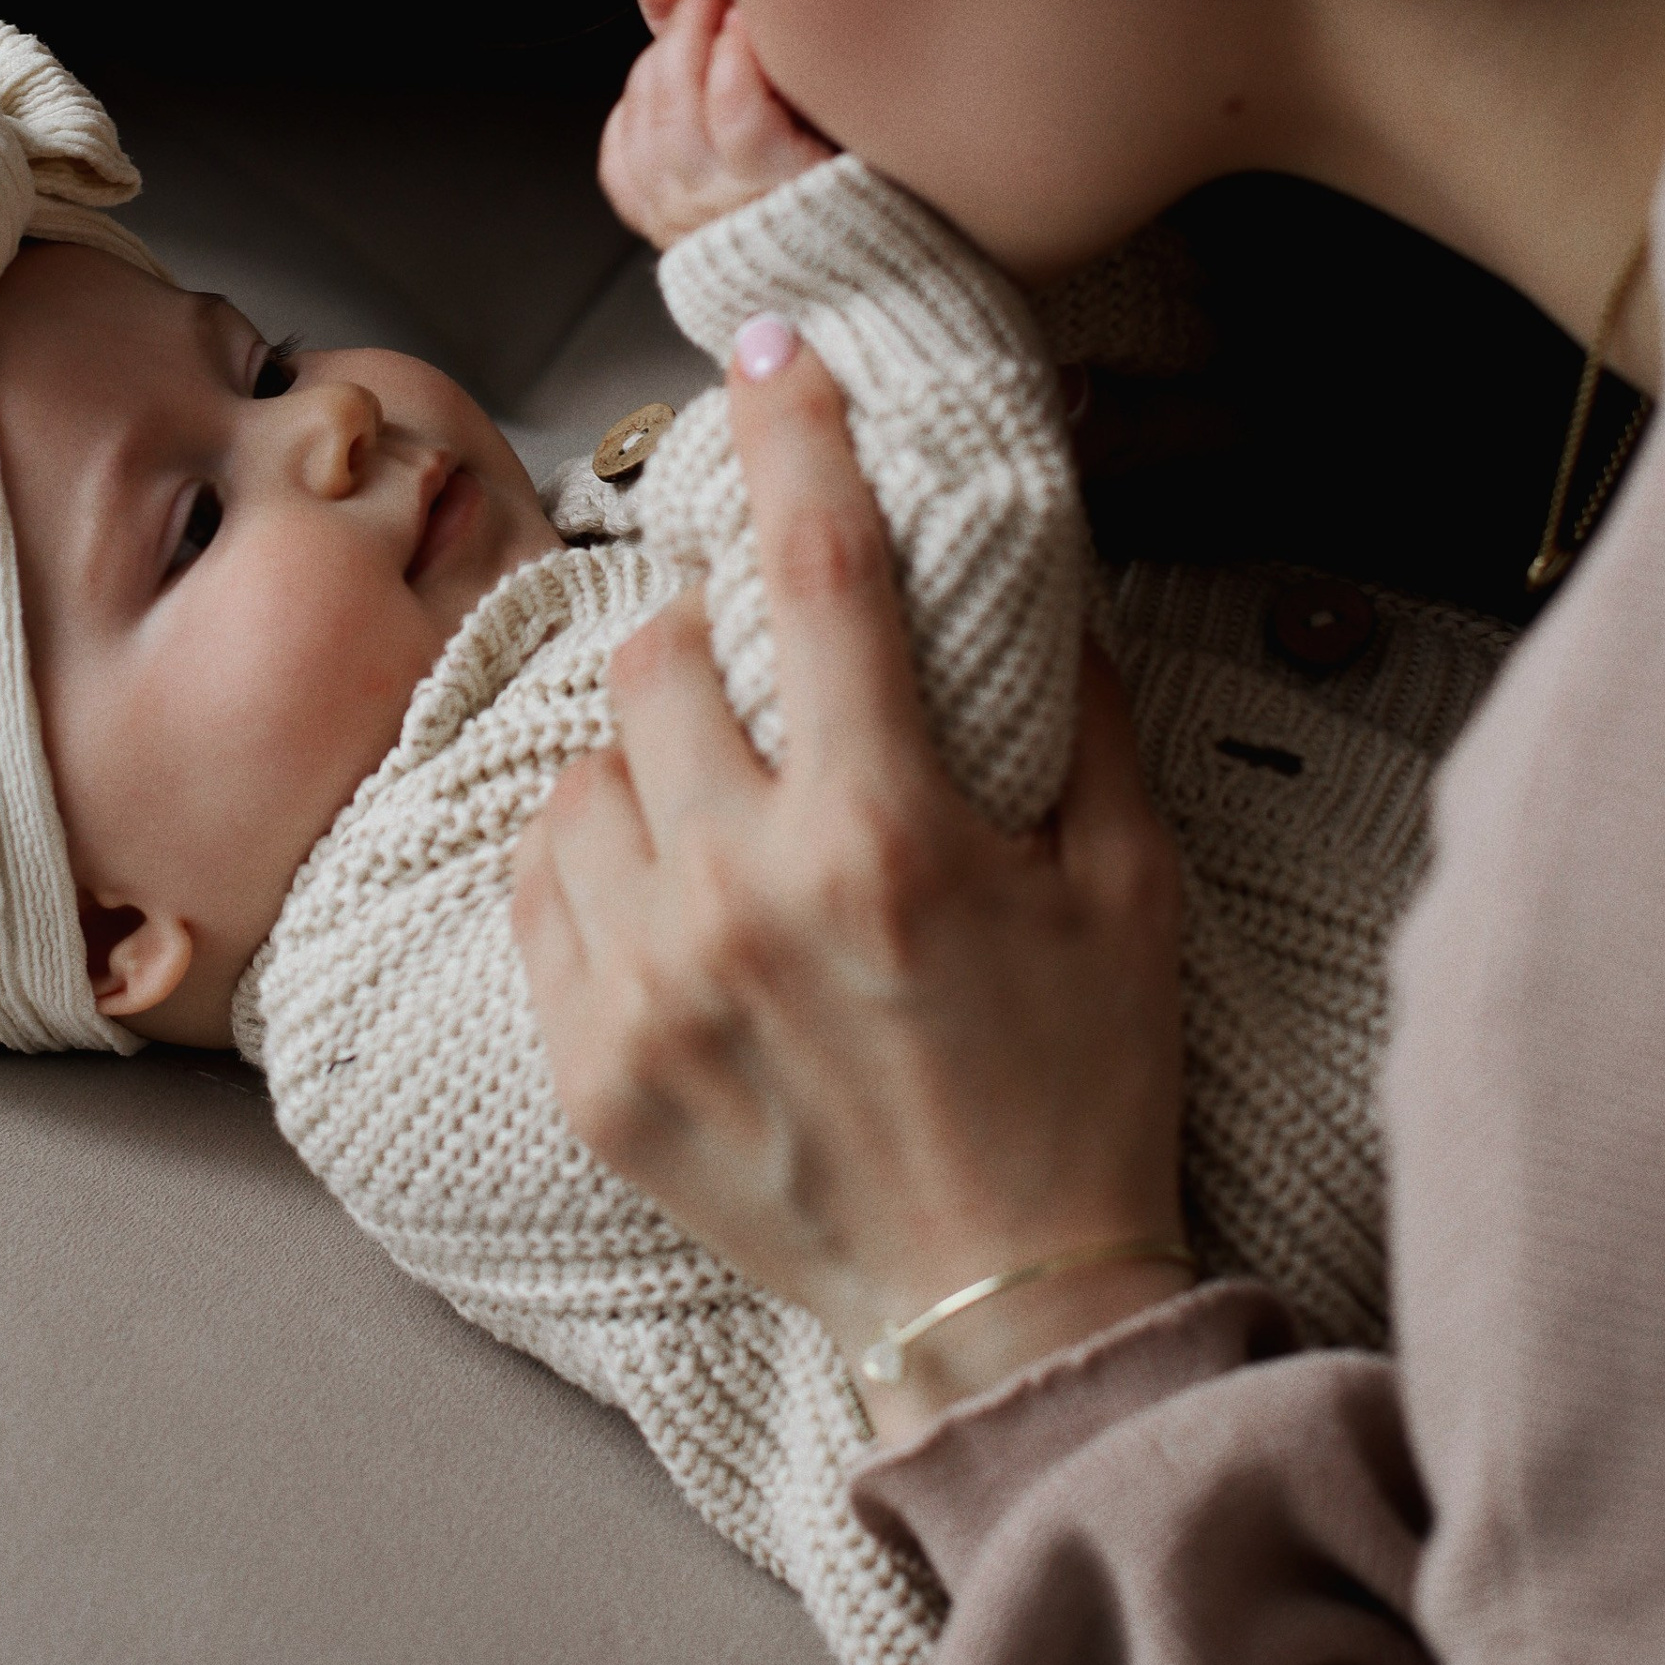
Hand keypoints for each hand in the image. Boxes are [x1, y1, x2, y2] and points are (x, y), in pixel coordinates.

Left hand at [512, 325, 1188, 1442]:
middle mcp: (748, 897)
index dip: (791, 431)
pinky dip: (589, 868)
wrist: (1001, 1317)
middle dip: (705, 645)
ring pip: (580, 777)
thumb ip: (1079, 717)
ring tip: (716, 819)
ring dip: (644, 768)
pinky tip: (662, 899)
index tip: (770, 347)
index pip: (823, 567)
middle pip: (654, 659)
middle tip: (759, 689)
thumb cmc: (1082, 1091)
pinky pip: (537, 892)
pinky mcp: (589, 1070)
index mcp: (889, 835)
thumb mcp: (1127, 889)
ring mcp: (650, 988)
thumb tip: (1029, 578)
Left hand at [599, 0, 832, 247]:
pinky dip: (634, 103)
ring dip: (660, 53)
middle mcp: (712, 204)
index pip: (735, 113)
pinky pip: (619, 148)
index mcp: (774, 187)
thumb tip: (753, 12)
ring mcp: (672, 211)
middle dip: (687, 30)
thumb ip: (801, 76)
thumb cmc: (843, 188)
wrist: (821, 259)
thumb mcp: (843, 131)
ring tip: (689, 15)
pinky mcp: (648, 213)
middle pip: (676, 105)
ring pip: (642, 116)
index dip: (732, 52)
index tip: (743, 8)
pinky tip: (662, 77)